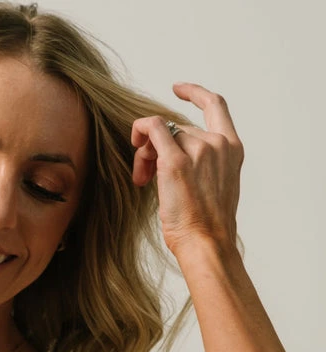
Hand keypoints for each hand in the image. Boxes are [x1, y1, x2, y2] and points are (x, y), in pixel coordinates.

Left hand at [131, 83, 243, 257]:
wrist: (207, 244)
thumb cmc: (207, 227)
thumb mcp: (215, 187)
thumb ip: (203, 165)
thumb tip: (168, 155)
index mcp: (232, 149)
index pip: (216, 106)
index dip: (196, 93)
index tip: (178, 90)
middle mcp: (217, 144)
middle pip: (178, 128)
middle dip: (158, 146)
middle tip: (145, 174)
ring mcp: (198, 151)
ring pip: (163, 135)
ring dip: (146, 154)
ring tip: (142, 180)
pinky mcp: (175, 163)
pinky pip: (154, 129)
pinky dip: (141, 129)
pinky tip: (135, 142)